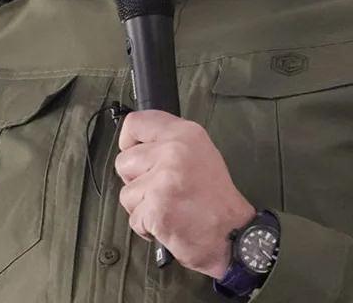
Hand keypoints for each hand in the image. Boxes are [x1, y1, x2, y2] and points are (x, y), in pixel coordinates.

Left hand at [115, 110, 255, 279]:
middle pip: (123, 162)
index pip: (134, 123)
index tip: (137, 155)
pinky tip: (170, 223)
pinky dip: (146, 226)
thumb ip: (166, 143)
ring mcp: (164, 181)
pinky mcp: (157, 209)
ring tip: (169, 207)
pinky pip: (133, 218)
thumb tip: (133, 144)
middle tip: (164, 190)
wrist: (236, 236)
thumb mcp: (198, 153)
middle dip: (136, 180)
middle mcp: (173, 152)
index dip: (128, 141)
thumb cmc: (216, 199)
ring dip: (142, 206)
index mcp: (184, 134)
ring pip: (126, 193)